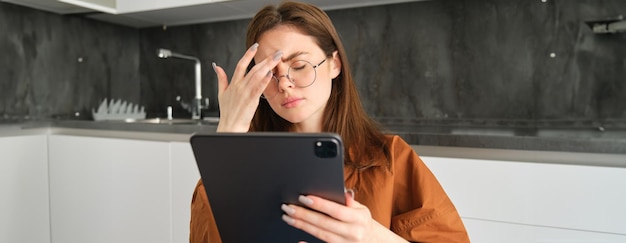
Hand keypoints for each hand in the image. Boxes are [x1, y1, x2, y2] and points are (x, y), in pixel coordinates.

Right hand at [212, 43, 282, 131]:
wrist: (230, 126)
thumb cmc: (227, 112)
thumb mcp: (221, 93)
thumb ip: (221, 79)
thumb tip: (216, 67)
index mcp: (233, 83)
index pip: (241, 64)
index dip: (248, 54)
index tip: (256, 45)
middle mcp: (239, 86)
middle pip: (253, 68)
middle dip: (265, 58)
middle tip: (276, 52)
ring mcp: (245, 93)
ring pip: (257, 75)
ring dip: (268, 66)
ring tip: (276, 59)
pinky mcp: (251, 100)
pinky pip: (258, 88)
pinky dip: (264, 80)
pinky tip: (270, 74)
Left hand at [281, 192, 408, 242]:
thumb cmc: (362, 223)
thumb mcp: (362, 209)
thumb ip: (350, 201)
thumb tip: (342, 192)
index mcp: (359, 219)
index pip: (336, 210)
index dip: (319, 204)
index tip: (303, 197)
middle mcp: (352, 233)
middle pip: (324, 223)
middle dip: (304, 214)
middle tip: (288, 207)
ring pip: (320, 235)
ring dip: (302, 226)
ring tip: (288, 218)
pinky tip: (298, 240)